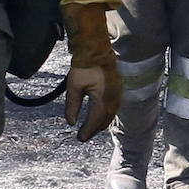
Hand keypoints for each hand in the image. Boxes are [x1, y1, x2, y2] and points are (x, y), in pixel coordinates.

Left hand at [60, 3, 122, 140]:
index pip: (95, 121)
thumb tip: (70, 122)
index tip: (79, 138)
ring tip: (91, 129)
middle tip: (84, 136)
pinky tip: (101, 115)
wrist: (96, 50)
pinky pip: (114, 107)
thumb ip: (72, 105)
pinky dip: (106, 115)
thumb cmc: (83, 67)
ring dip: (101, 123)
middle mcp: (113, 99)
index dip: (87, 131)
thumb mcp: (74, 87)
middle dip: (94, 129)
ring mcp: (118, 94)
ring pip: (111, 114)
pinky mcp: (118, 88)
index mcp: (103, 99)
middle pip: (104, 120)